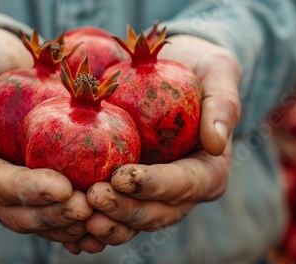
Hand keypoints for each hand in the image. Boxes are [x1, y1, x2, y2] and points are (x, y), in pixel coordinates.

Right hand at [0, 28, 91, 243]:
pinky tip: (103, 219)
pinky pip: (56, 207)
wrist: (2, 62)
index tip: (63, 188)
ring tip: (100, 219)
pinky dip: (76, 219)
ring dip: (68, 224)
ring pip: (39, 217)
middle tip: (87, 209)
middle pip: (17, 212)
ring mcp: (13, 186)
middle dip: (52, 215)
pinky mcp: (37, 182)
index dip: (28, 190)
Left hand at [69, 35, 240, 252]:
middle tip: (93, 198)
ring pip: (134, 220)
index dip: (154, 185)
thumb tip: (217, 142)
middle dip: (126, 209)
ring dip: (109, 223)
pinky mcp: (131, 191)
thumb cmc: (198, 69)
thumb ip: (223, 102)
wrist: (172, 71)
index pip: (184, 184)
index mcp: (208, 170)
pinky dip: (95, 220)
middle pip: (157, 211)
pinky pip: (114, 212)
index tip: (122, 176)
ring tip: (80, 217)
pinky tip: (72, 226)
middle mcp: (182, 190)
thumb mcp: (218, 70)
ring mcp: (154, 194)